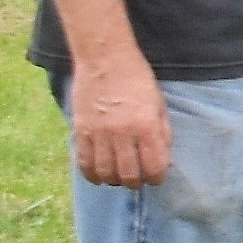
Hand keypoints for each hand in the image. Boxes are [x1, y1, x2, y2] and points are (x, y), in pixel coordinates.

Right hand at [66, 49, 170, 189]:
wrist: (105, 59)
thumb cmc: (137, 79)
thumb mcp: (159, 104)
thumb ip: (162, 132)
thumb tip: (161, 158)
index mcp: (146, 126)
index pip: (154, 166)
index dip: (156, 178)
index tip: (156, 179)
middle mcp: (122, 133)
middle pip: (128, 174)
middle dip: (135, 183)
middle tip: (137, 181)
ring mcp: (99, 133)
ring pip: (104, 172)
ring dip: (113, 180)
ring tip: (118, 178)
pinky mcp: (80, 131)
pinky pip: (83, 162)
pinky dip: (91, 174)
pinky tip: (98, 175)